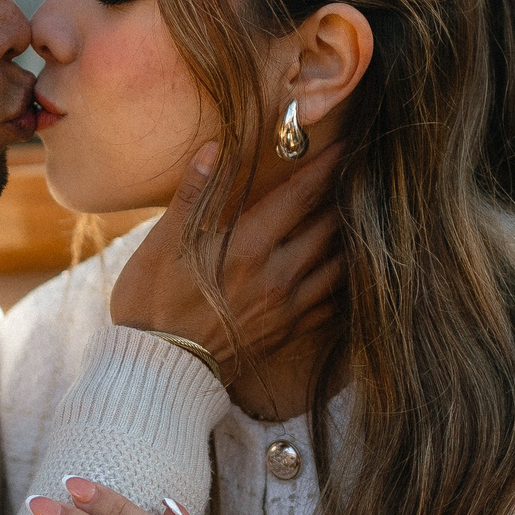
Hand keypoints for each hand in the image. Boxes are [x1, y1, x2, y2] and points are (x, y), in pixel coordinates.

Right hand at [110, 141, 341, 389]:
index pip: (301, 196)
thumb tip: (213, 148)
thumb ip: (193, 195)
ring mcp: (286, 307)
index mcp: (248, 246)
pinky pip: (331, 303)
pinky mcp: (287, 332)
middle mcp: (277, 275)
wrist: (156, 369)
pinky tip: (349, 270)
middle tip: (361, 174)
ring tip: (362, 216)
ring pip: (337, 265)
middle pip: (328, 227)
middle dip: (346, 197)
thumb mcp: (162, 243)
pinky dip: (345, 283)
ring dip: (351, 238)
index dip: (326, 167)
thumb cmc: (151, 302)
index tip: (345, 146)